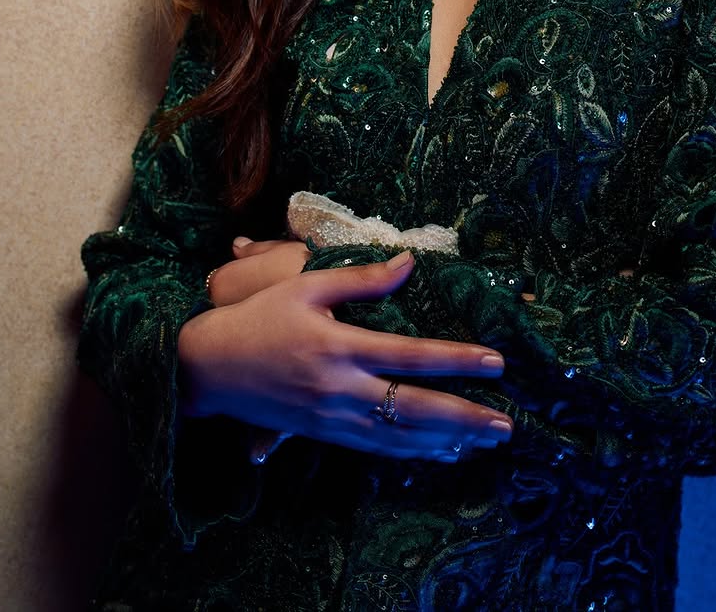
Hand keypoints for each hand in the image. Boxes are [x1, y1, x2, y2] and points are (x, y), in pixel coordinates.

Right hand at [178, 250, 512, 462]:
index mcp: (339, 347)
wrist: (209, 367)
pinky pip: (377, 449)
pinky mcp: (324, 434)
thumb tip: (409, 263)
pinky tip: (441, 451)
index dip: (456, 360)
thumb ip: (361, 278)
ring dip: (446, 441)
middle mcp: (340, 389)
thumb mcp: (306, 285)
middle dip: (465, 418)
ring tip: (485, 442)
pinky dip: (413, 452)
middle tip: (506, 425)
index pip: (410, 356)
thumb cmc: (260, 318)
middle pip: (414, 409)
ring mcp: (332, 418)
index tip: (495, 362)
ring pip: (399, 437)